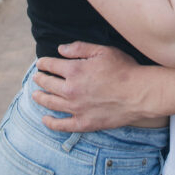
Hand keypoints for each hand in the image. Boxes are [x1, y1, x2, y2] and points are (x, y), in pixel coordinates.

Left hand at [33, 42, 148, 131]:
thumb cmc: (123, 69)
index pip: (51, 66)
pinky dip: (51, 123)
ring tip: (35, 95)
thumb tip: (60, 49)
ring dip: (40, 98)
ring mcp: (77, 108)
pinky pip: (62, 125)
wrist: (139, 93)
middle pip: (48, 84)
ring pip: (51, 104)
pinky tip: (45, 119)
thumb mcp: (102, 51)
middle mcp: (71, 90)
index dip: (44, 63)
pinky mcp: (84, 123)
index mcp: (75, 71)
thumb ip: (79, 48)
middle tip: (36, 77)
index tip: (40, 63)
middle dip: (40, 79)